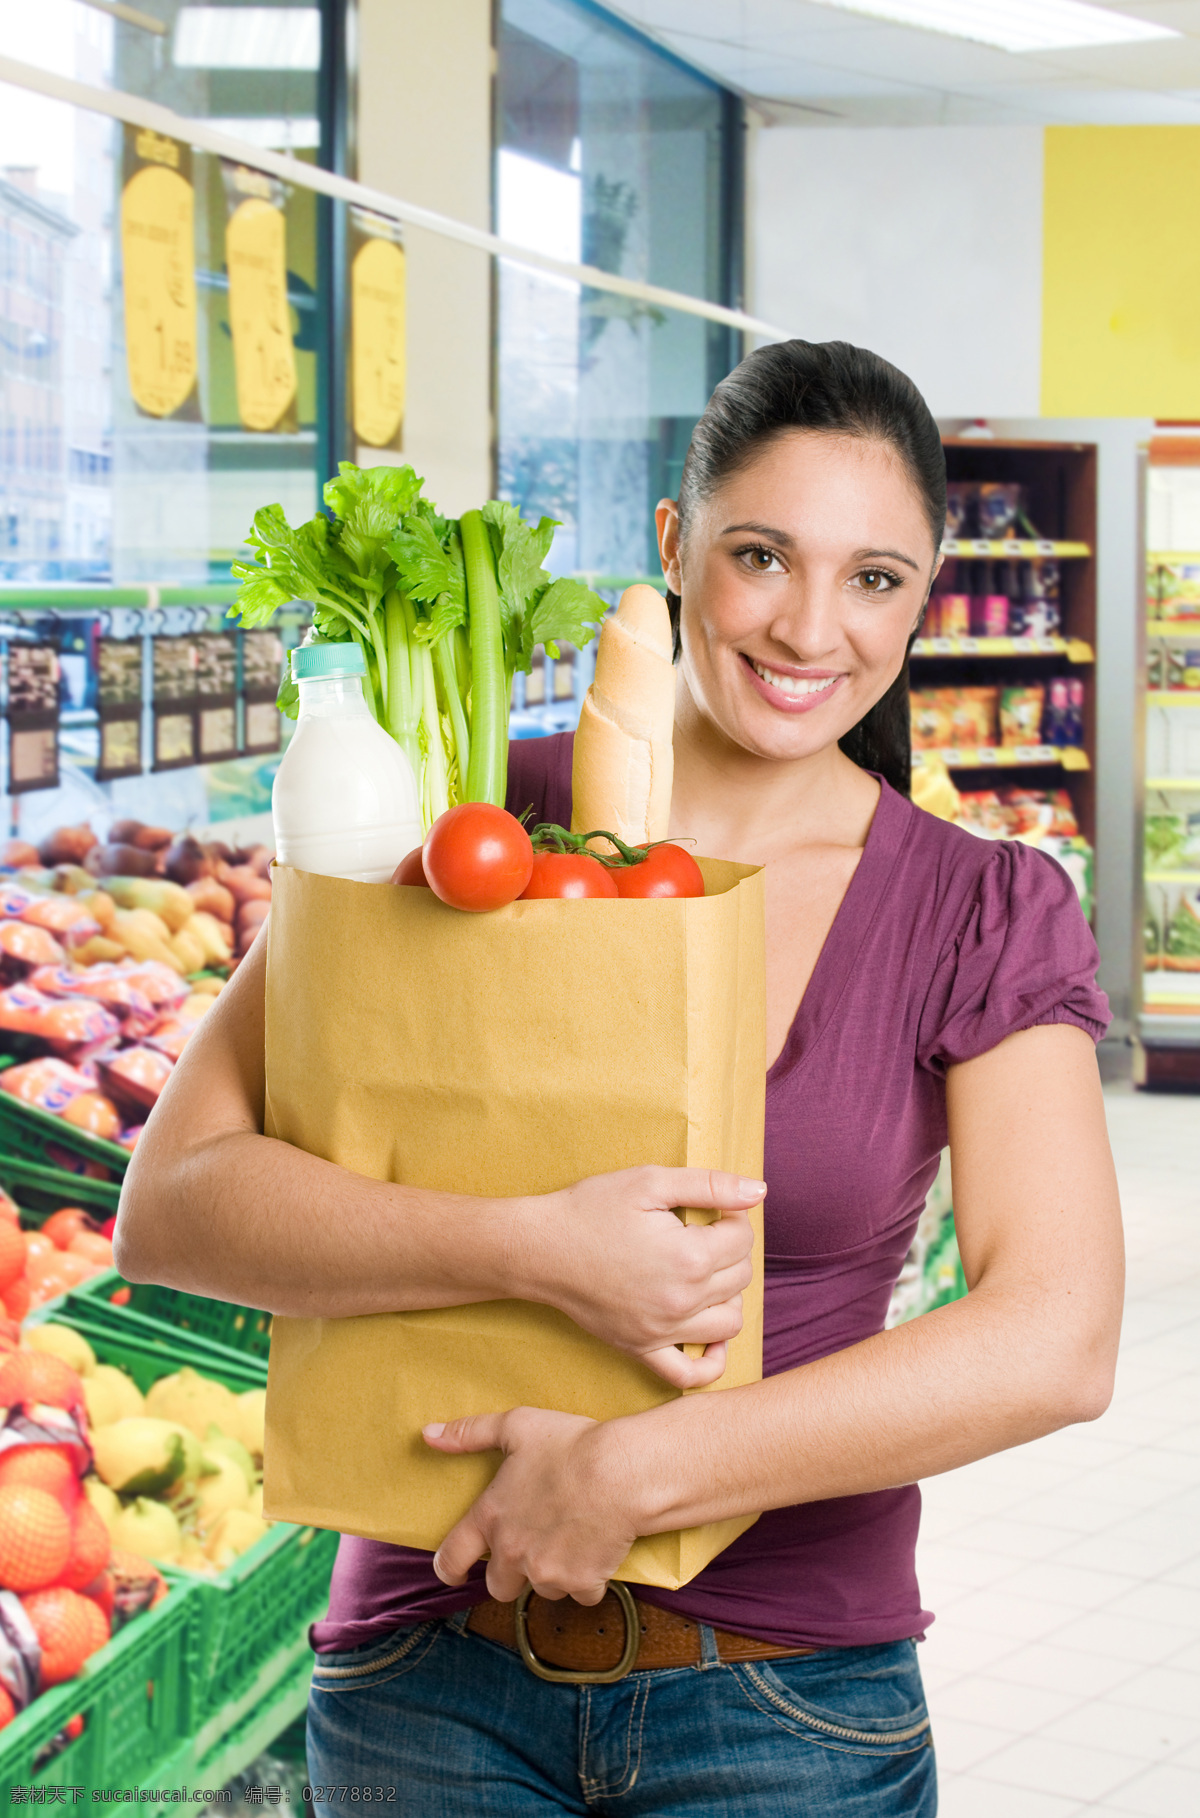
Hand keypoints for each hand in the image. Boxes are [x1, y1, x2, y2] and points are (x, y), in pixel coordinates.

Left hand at [425, 1408, 636, 1604]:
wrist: (621, 1473)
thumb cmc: (571, 1446)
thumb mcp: (516, 1427)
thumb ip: (470, 1433)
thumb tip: (428, 1435)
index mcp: (491, 1518)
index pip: (452, 1558)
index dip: (448, 1569)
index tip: (453, 1573)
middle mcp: (513, 1553)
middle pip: (499, 1586)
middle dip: (511, 1573)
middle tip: (531, 1547)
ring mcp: (547, 1572)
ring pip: (542, 1589)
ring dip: (552, 1573)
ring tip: (569, 1539)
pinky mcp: (581, 1583)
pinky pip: (580, 1593)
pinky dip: (587, 1579)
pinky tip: (596, 1549)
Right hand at [516, 1167, 762, 1389]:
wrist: (540, 1248)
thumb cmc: (591, 1209)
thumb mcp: (649, 1182)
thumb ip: (709, 1184)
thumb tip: (758, 1191)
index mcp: (689, 1257)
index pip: (743, 1240)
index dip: (731, 1218)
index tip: (708, 1211)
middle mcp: (682, 1301)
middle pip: (740, 1278)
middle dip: (729, 1251)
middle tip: (700, 1234)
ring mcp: (662, 1331)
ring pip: (729, 1322)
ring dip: (727, 1295)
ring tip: (701, 1272)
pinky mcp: (642, 1349)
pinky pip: (689, 1373)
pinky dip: (711, 1361)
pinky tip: (710, 1336)